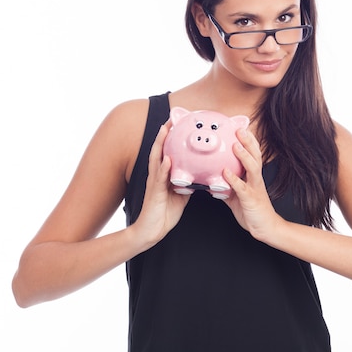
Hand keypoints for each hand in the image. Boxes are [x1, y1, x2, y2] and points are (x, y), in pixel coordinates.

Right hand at [134, 123, 189, 245]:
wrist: (152, 231)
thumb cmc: (164, 213)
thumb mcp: (180, 195)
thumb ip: (186, 183)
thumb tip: (198, 176)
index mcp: (162, 175)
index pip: (165, 152)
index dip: (169, 139)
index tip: (175, 124)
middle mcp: (157, 176)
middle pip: (159, 150)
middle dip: (163, 135)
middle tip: (169, 119)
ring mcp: (155, 183)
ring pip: (156, 159)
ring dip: (160, 145)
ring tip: (164, 131)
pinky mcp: (155, 193)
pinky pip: (159, 179)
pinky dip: (163, 168)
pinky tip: (167, 160)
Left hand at [222, 128, 282, 241]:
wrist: (265, 228)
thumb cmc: (251, 210)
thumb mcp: (237, 194)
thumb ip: (227, 185)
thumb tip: (213, 179)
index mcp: (253, 176)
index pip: (253, 154)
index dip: (248, 141)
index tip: (241, 128)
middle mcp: (256, 179)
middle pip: (255, 156)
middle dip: (248, 141)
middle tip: (240, 129)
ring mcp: (255, 188)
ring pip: (253, 168)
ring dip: (244, 156)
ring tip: (236, 145)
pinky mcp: (251, 199)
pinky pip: (242, 188)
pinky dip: (234, 179)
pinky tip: (226, 173)